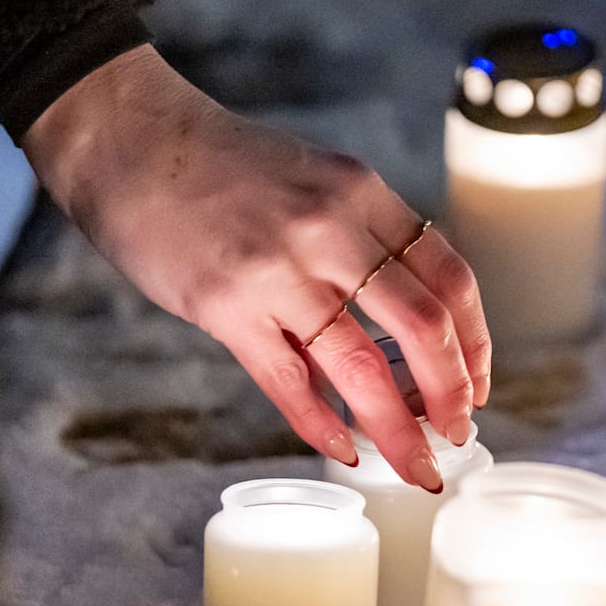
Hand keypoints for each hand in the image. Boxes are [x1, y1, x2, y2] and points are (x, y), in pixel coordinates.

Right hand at [24, 45, 490, 490]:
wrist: (128, 138)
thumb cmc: (220, 166)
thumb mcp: (314, 180)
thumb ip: (359, 239)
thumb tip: (404, 321)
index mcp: (363, 194)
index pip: (450, 277)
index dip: (476, 343)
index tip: (477, 386)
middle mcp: (330, 228)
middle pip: (424, 327)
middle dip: (451, 395)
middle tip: (457, 435)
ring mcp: (277, 268)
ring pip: (363, 367)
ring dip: (399, 430)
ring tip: (417, 467)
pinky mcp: (225, 306)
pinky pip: (290, 382)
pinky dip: (323, 426)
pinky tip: (344, 450)